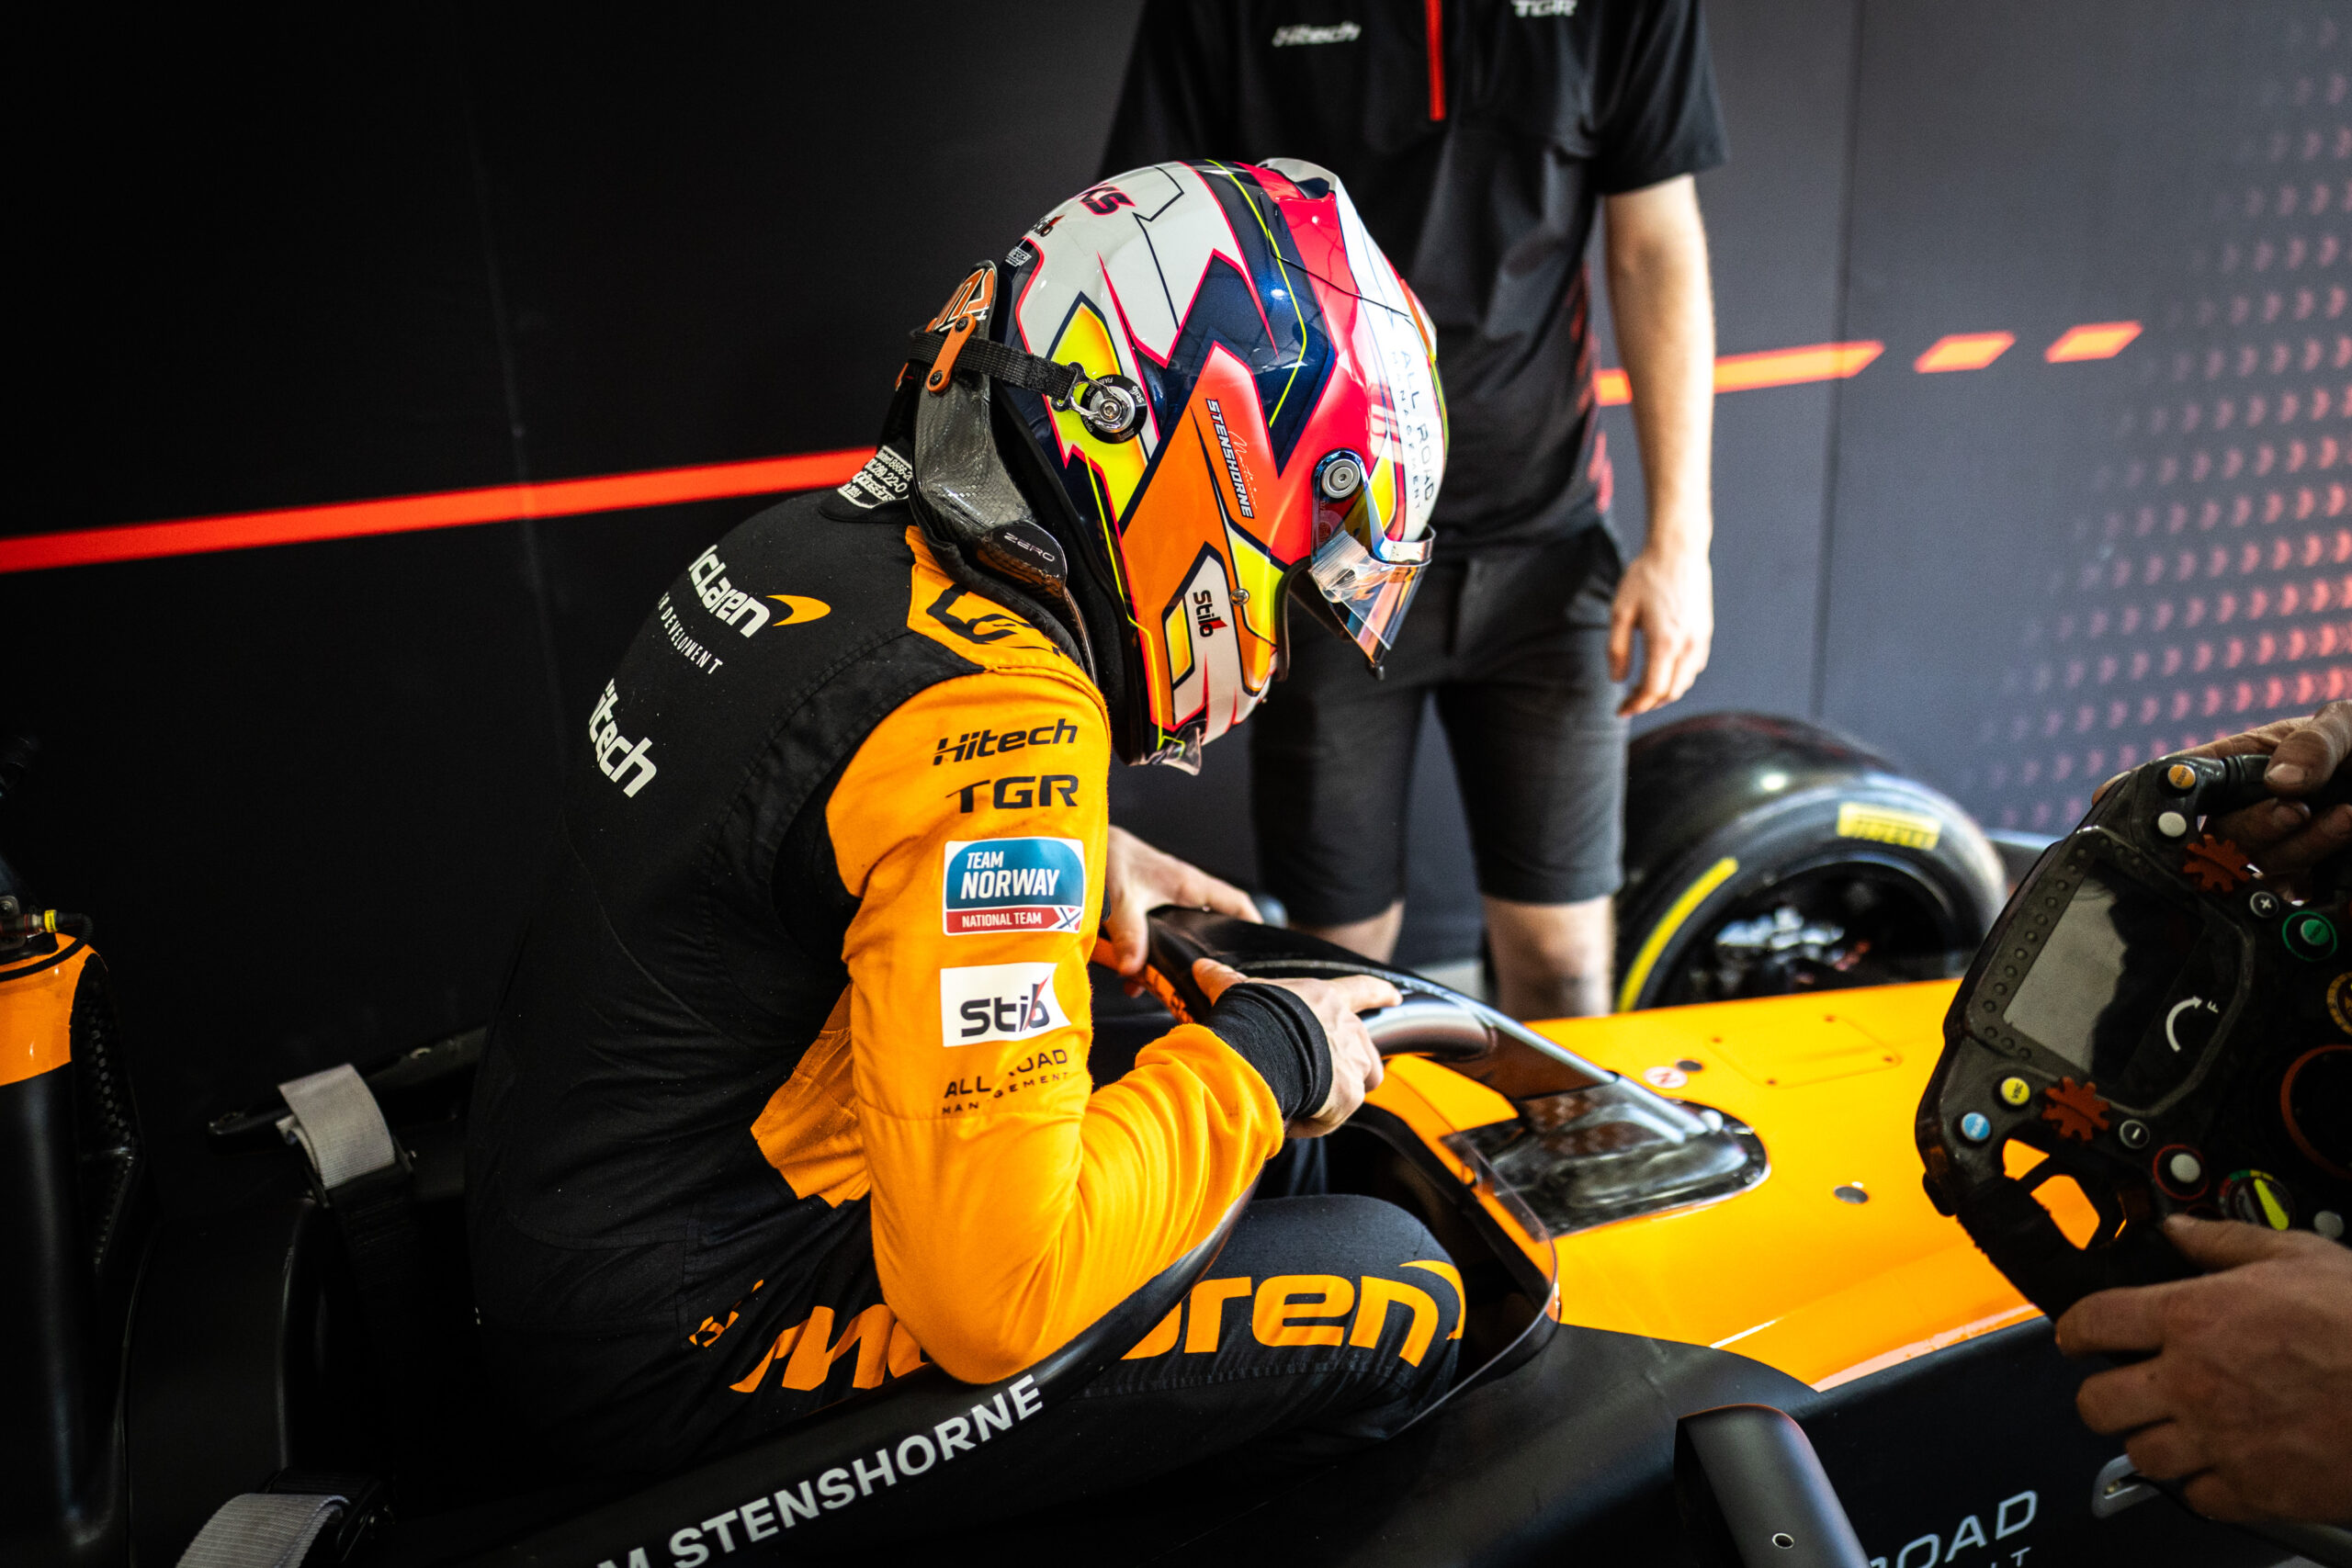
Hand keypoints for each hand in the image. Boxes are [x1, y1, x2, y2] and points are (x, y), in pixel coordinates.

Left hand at [1095, 827, 1259, 992]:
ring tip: (1154, 985)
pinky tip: (1129, 971)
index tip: (1261, 951)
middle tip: (1204, 981)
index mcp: (1188, 885)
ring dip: (1167, 957)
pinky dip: (1145, 952)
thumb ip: (1130, 933)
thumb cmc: (1108, 854)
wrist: (1079, 840)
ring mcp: (1162, 896)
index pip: (1235, 903)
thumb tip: (1134, 968)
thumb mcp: (1122, 898)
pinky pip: (1154, 932)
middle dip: (1206, 954)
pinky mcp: (1142, 901)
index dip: (1252, 924)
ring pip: (1178, 932)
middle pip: (1209, 925)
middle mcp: (1180, 890)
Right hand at [1192, 957, 1395, 1137]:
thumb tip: (1201, 967)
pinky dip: (1313, 1121)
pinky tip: (1288, 1118)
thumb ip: (1223, 980)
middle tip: (1317, 1078)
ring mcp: (1353, 1062)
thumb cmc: (1252, 1018)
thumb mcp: (1237, 992)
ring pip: (1360, 1083)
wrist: (1261, 1053)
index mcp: (1326, 999)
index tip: (1394, 996)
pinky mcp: (1349, 1095)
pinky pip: (1334, 1116)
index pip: (1361, 989)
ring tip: (1305, 1100)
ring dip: (1338, 1095)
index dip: (1378, 992)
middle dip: (1347, 1064)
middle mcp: (1348, 1028)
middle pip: (1365, 1048)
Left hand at [1608, 537, 1712, 716]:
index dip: (1635, 705)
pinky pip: (1694, 666)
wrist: (1678, 551)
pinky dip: (1678, 677)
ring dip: (1664, 691)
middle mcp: (1687, 645)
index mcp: (1664, 642)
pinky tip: (1662, 670)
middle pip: (1671, 692)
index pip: (1652, 690)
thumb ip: (1617, 649)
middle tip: (1628, 702)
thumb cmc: (1645, 577)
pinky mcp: (1706, 631)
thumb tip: (1617, 680)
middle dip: (1649, 702)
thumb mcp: (1620, 612)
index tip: (1620, 710)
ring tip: (1642, 688)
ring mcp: (1700, 639)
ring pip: (1685, 682)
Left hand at [2056, 1214, 2351, 1523]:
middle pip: (2095, 1402)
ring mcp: (2220, 1440)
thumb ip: (2226, 1242)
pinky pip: (2197, 1498)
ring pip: (2139, 1454)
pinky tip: (2221, 1463)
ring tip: (2174, 1425)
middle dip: (2102, 1392)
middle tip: (2121, 1386)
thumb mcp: (2300, 1257)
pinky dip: (2202, 1485)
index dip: (2072, 1328)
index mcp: (2194, 1318)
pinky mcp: (2255, 1490)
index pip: (2090, 1323)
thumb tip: (2181, 1230)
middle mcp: (2194, 1382)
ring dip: (2150, 1440)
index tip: (2076, 1335)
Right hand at [2175, 703, 2351, 882]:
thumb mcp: (2347, 724)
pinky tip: (2340, 849)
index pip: (2188, 776)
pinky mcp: (2305, 877)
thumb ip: (2314, 744)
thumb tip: (2279, 781)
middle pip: (2219, 832)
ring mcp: (2277, 844)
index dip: (2169, 789)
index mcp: (2244, 761)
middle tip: (2299, 810)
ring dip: (2300, 845)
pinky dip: (2309, 879)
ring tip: (2348, 818)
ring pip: (2257, 864)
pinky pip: (2289, 892)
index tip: (2153, 796)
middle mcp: (2251, 806)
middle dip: (2259, 826)